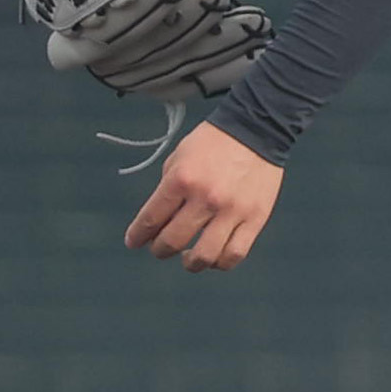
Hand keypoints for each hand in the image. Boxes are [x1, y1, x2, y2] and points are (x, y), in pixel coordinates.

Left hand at [127, 121, 283, 272]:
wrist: (257, 129)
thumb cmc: (213, 143)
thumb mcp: (179, 157)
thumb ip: (167, 189)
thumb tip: (158, 221)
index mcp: (182, 179)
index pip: (151, 218)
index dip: (137, 236)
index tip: (133, 242)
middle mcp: (205, 198)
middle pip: (173, 241)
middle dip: (159, 249)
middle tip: (159, 248)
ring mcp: (232, 211)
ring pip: (205, 256)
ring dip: (190, 263)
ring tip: (188, 257)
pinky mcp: (255, 218)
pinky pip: (234, 254)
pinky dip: (219, 262)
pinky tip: (213, 256)